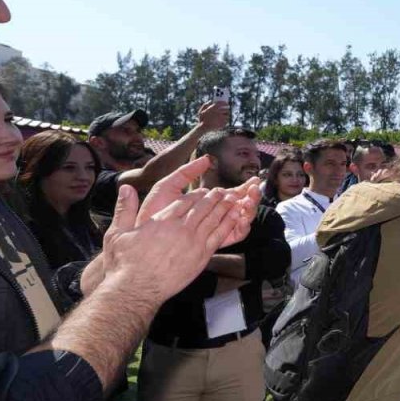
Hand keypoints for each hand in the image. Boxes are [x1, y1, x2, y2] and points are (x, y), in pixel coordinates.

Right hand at [103, 160, 261, 304]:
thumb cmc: (124, 264)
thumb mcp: (117, 233)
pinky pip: (219, 236)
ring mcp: (193, 242)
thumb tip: (125, 187)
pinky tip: (235, 218)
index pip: (184, 201)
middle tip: (222, 191)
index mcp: (162, 220)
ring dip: (224, 207)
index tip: (202, 191)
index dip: (195, 194)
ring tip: (232, 199)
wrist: (136, 289)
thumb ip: (124, 209)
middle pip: (202, 208)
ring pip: (213, 219)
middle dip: (213, 198)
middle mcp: (180, 228)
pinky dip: (228, 224)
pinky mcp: (201, 257)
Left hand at [135, 156, 260, 248]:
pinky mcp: (213, 242)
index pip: (231, 194)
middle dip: (251, 197)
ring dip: (249, 209)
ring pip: (240, 219)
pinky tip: (242, 216)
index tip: (255, 180)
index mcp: (205, 203)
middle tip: (256, 189)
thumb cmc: (152, 211)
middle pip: (239, 205)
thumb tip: (206, 159)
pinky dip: (242, 226)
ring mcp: (214, 229)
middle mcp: (212, 216)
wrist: (143, 236)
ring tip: (250, 200)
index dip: (244, 188)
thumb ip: (186, 172)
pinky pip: (234, 235)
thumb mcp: (168, 186)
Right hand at [197, 101, 230, 129]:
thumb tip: (210, 101)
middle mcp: (218, 112)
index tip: (226, 103)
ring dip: (227, 115)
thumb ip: (205, 105)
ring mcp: (221, 117)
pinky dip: (226, 120)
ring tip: (225, 116)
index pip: (221, 103)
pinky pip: (227, 121)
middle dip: (227, 110)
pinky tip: (224, 121)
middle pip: (226, 109)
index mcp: (213, 108)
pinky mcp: (223, 123)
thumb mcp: (201, 111)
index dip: (225, 103)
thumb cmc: (202, 119)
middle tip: (226, 110)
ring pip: (227, 115)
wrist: (203, 128)